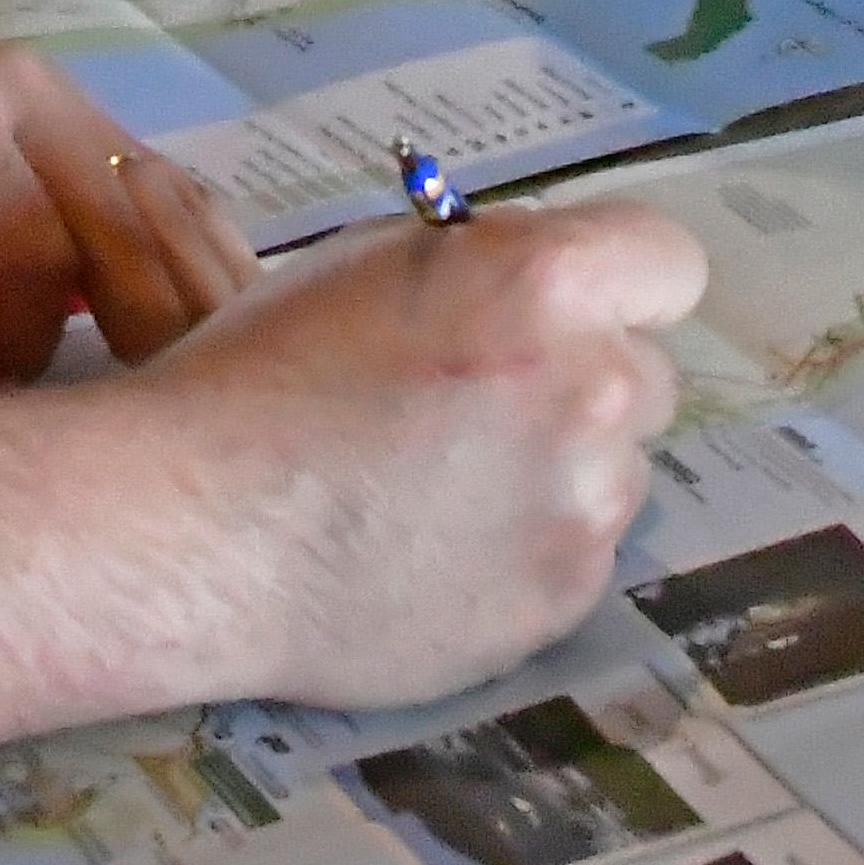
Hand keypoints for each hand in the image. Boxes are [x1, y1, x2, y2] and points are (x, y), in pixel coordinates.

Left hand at [0, 47, 259, 400]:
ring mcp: (72, 97)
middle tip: (84, 412)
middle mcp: (19, 90)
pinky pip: (182, 208)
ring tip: (146, 385)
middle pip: (124, 233)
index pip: (32, 247)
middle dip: (117, 336)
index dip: (21, 343)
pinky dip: (191, 277)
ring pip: (172, 217)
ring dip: (177, 308)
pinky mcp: (105, 122)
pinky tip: (174, 339)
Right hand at [129, 197, 706, 711]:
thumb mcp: (378, 264)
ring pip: (613, 472)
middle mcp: (594, 389)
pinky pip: (576, 555)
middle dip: (583, 382)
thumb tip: (546, 297)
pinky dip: (524, 550)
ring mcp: (585, 508)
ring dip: (554, 472)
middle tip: (481, 409)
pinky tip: (432, 553)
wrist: (195, 526)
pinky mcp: (562, 601)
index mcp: (550, 285)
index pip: (668, 263)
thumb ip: (489, 271)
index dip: (618, 284)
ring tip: (438, 494)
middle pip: (645, 376)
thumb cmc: (262, 370)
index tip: (567, 310)